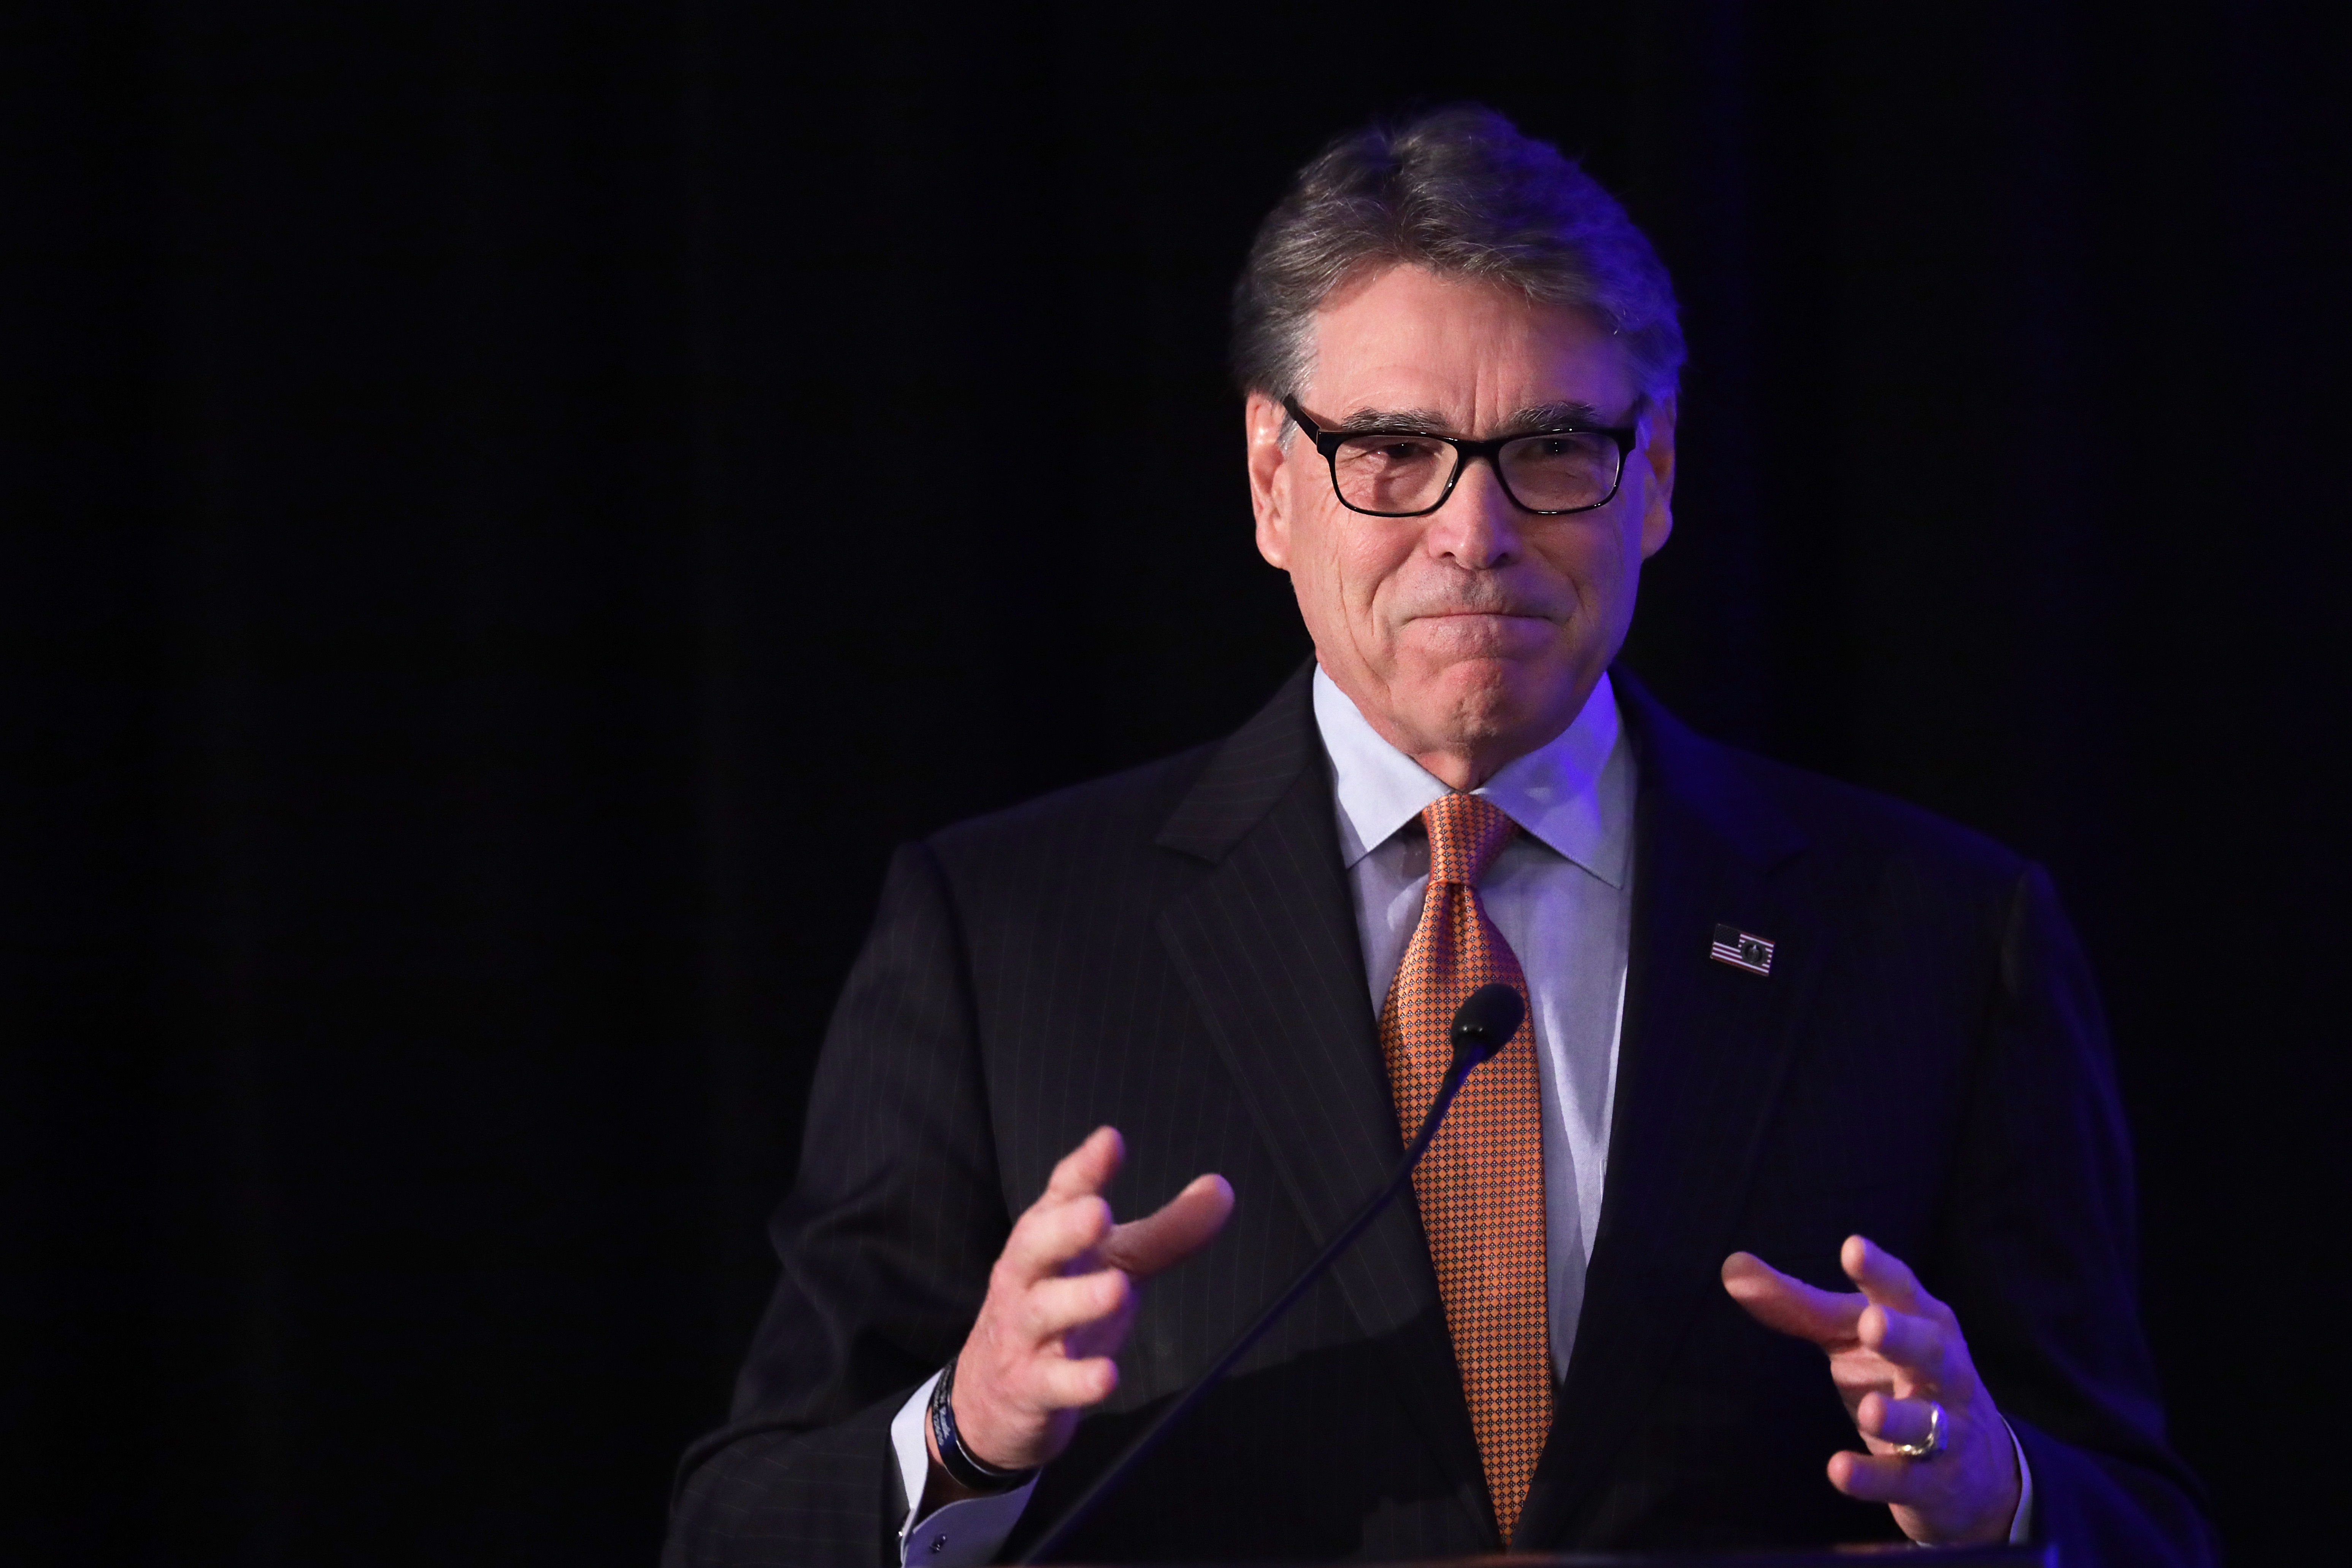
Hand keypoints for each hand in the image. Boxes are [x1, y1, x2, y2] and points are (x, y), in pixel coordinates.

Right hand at [930, 1126, 1232, 1499]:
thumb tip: (1222, 1189)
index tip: (1111, 1141)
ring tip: (1118, 1288)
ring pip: (1042, 1312)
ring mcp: (1023, 1334)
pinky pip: (1051, 1383)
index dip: (1084, 1169)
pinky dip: (1077, 1380)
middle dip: (1065, 1229)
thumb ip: (1164, 1233)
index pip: (1059, 1196)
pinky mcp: (1028, 1388)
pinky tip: (1106, 1376)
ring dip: (1079, 1300)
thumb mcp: (1111, 1266)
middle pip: (1036, 1246)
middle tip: (1099, 1213)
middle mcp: (1027, 1279)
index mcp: (1047, 1239)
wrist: (989, 1401)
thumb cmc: (1061, 1316)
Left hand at [1721, 1235, 2020, 1545]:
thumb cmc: (1896, 1373)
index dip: (1879, 1272)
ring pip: (1929, 1421)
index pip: (1902, 1291)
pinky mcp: (1936, 1481)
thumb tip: (1731, 1266)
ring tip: (1869, 1411)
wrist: (1976, 1467)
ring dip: (1899, 1417)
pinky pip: (1905, 1480)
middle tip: (1872, 1324)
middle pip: (1928, 1351)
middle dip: (1903, 1337)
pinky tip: (1839, 1470)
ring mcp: (1948, 1429)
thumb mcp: (1850, 1335)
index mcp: (1922, 1322)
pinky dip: (1874, 1477)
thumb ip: (1797, 1304)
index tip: (1853, 1247)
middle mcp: (1942, 1370)